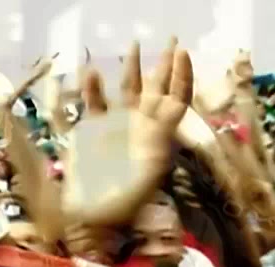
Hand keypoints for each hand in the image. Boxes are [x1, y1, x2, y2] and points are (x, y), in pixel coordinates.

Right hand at [63, 37, 192, 227]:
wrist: (91, 220)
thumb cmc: (121, 206)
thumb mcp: (145, 181)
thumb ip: (154, 153)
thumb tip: (163, 133)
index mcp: (158, 138)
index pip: (176, 101)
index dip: (181, 77)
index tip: (183, 54)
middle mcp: (141, 128)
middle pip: (156, 90)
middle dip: (164, 65)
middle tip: (172, 39)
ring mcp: (117, 127)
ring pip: (128, 91)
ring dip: (132, 68)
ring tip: (134, 44)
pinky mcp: (93, 131)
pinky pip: (95, 103)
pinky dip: (93, 88)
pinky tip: (92, 73)